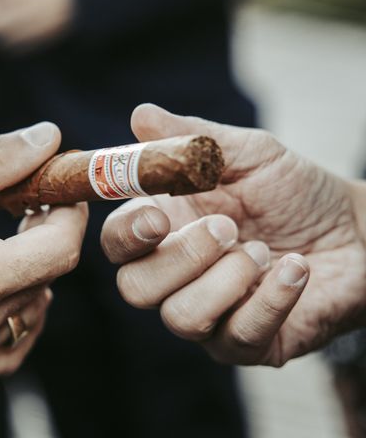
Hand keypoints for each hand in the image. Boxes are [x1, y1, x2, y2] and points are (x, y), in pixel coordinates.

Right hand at [0, 122, 86, 388]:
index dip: (69, 213)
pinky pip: (9, 348)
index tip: (58, 189)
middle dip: (46, 235)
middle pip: (47, 278)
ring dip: (30, 273)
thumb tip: (46, 137)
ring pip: (32, 311)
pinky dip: (13, 313)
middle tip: (23, 206)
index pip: (59, 251)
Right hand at [101, 104, 365, 366]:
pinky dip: (269, 299)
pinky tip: (295, 270)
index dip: (127, 234)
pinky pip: (238, 336)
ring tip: (262, 251)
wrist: (357, 229)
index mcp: (166, 229)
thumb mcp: (247, 154)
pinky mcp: (249, 343)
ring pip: (181, 318)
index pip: (117, 243)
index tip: (158, 215)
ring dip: (225, 280)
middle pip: (135, 288)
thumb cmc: (294, 190)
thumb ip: (191, 139)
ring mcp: (211, 314)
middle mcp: (177, 276)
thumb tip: (140, 115)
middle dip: (180, 258)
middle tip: (227, 228)